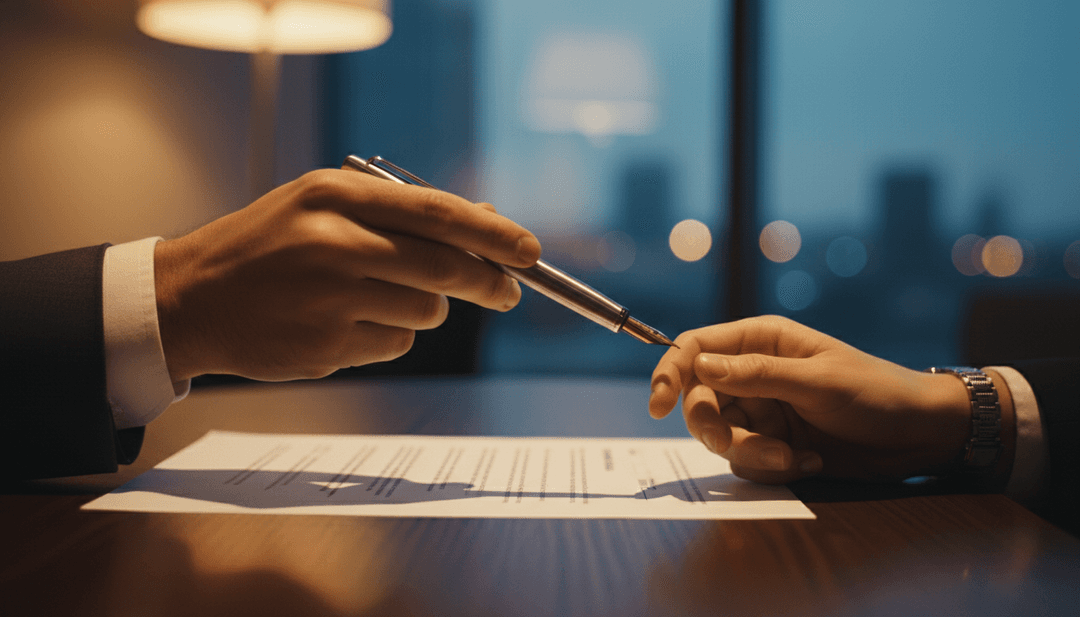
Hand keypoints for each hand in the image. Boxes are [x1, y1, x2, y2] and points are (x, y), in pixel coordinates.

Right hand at [154, 168, 540, 381]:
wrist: (193, 298)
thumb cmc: (270, 245)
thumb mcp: (325, 205)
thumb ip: (402, 212)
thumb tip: (486, 220)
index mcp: (335, 195)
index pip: (437, 212)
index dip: (493, 234)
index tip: (529, 251)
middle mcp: (333, 242)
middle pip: (444, 267)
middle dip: (487, 282)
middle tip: (506, 292)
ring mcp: (329, 299)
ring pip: (426, 312)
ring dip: (423, 309)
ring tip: (375, 296)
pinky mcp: (326, 346)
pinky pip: (395, 345)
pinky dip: (388, 336)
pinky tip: (345, 322)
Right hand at [649, 315, 995, 483]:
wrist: (919, 436)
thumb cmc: (875, 392)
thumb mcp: (817, 381)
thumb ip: (754, 374)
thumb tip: (697, 363)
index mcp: (760, 341)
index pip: (695, 348)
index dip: (670, 372)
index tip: (658, 405)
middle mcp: (752, 374)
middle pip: (698, 400)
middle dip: (714, 428)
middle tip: (738, 444)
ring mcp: (762, 411)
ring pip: (720, 437)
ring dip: (750, 454)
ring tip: (793, 458)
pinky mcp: (773, 444)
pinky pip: (746, 462)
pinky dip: (771, 468)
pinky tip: (808, 462)